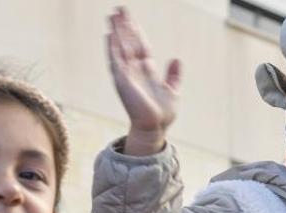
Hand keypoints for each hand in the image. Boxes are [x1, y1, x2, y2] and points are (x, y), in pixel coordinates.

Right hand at [106, 7, 180, 155]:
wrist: (155, 127)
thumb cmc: (163, 114)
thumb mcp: (173, 91)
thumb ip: (173, 75)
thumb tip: (176, 59)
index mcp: (147, 70)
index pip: (140, 45)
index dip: (136, 31)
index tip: (130, 18)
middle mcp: (135, 69)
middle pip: (128, 42)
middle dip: (124, 25)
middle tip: (118, 9)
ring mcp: (127, 74)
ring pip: (120, 47)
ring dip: (116, 31)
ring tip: (111, 16)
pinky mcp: (121, 80)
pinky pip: (115, 60)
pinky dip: (112, 48)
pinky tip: (109, 35)